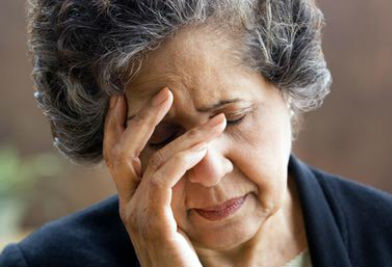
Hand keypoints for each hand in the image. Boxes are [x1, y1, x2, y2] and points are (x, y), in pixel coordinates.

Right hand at [103, 87, 225, 266]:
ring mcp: (137, 215)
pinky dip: (182, 159)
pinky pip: (162, 181)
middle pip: (122, 151)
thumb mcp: (174, 213)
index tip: (122, 99)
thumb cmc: (182, 253)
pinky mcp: (154, 225)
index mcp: (131, 199)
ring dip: (184, 136)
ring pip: (152, 161)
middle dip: (142, 118)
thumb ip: (173, 186)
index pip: (117, 156)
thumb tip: (187, 153)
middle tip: (166, 93)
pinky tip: (203, 147)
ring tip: (212, 122)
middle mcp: (128, 204)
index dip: (116, 125)